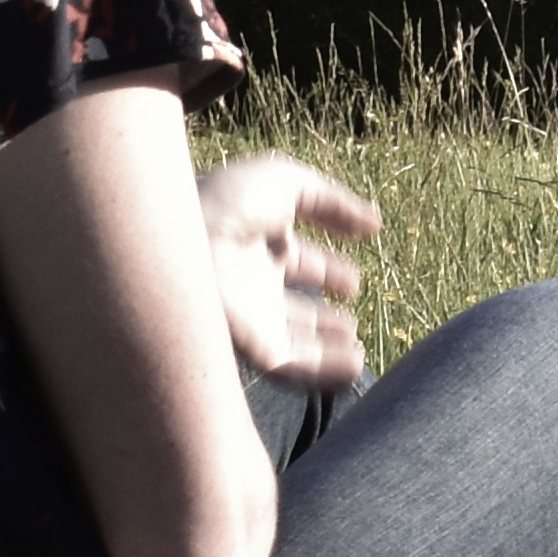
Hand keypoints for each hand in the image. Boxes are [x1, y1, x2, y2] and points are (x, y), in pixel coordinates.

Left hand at [191, 155, 379, 390]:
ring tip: (358, 355)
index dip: (328, 269)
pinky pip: (294, 370)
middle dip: (324, 319)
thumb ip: (333, 201)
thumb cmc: (226, 203)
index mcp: (256, 240)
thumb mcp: (285, 183)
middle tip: (352, 325)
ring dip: (328, 352)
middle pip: (293, 309)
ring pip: (296, 345)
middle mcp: (251, 283)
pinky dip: (325, 373)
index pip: (298, 261)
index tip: (354, 280)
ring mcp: (250, 318)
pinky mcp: (252, 350)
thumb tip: (374, 225)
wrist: (183, 246)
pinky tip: (353, 367)